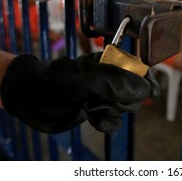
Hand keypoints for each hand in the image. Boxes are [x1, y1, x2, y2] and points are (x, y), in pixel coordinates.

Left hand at [0, 53, 158, 133]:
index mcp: (110, 61)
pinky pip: (115, 119)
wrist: (32, 100)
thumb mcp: (84, 79)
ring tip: (91, 106)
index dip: (146, 80)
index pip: (139, 68)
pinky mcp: (99, 109)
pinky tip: (93, 118)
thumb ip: (114, 83)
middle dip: (122, 100)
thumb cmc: (53, 83)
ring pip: (126, 107)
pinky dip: (106, 121)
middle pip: (136, 92)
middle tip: (103, 99)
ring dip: (111, 111)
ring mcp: (105, 94)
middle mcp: (110, 76)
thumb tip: (144, 90)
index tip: (150, 92)